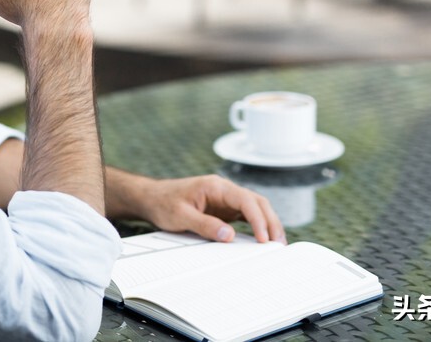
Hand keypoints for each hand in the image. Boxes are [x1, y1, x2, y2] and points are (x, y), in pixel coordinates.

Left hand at [131, 174, 285, 244]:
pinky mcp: (224, 208)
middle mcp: (224, 190)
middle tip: (278, 244)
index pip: (245, 199)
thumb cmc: (164, 203)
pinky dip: (257, 226)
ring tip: (276, 244)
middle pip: (256, 202)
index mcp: (215, 186)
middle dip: (270, 221)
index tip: (263, 238)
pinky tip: (263, 239)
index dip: (258, 219)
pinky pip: (246, 215)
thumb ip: (204, 225)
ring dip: (267, 223)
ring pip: (255, 207)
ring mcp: (225, 199)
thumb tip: (229, 236)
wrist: (152, 197)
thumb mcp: (180, 216)